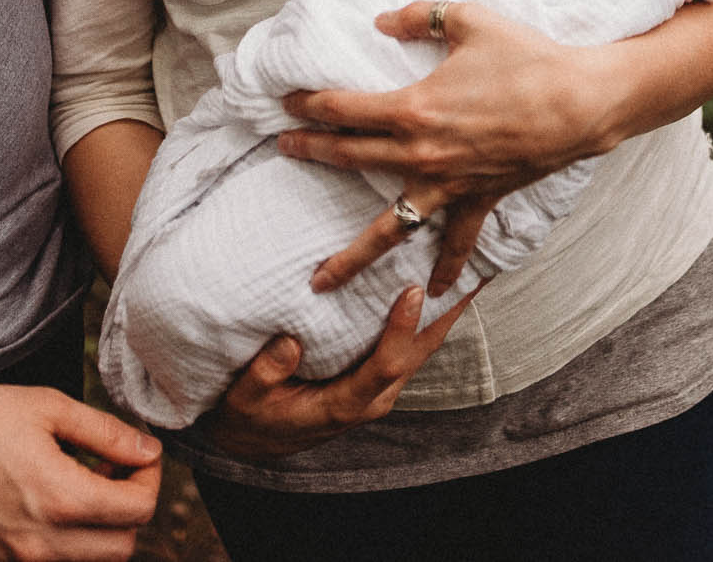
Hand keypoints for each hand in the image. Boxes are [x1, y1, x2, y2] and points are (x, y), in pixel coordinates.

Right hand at [0, 381, 160, 561]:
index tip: (138, 456)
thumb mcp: (48, 408)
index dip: (151, 478)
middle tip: (111, 472)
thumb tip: (147, 450)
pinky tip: (49, 506)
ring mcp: (15, 561)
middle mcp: (42, 543)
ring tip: (80, 488)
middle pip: (123, 547)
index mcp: (62, 499)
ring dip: (100, 531)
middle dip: (129, 508)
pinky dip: (65, 544)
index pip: (140, 510)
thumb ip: (107, 433)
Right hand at [199, 282, 480, 460]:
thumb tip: (290, 341)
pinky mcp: (376, 379)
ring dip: (444, 313)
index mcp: (344, 405)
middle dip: (445, 315)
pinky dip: (427, 319)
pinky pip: (409, 348)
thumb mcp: (244, 398)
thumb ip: (266, 372)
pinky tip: (439, 291)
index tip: (412, 293)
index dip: (401, 331)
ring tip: (467, 272)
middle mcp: (371, 399)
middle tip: (467, 272)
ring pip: (420, 350)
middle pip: (418, 355)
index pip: (383, 367)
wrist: (254, 439)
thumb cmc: (249, 416)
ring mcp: (378, 390)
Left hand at [280, 0, 622, 293]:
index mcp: (412, 108)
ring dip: (352, 255)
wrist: (580, 103)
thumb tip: (382, 18)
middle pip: (350, 156)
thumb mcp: (469, 20)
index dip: (309, 103)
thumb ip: (419, 16)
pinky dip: (447, 267)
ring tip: (320, 281)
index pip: (343, 109)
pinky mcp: (478, 198)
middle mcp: (421, 154)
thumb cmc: (527, 58)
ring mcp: (447, 184)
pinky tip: (435, 293)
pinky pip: (457, 240)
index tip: (286, 101)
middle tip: (283, 148)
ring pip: (390, 227)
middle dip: (311, 151)